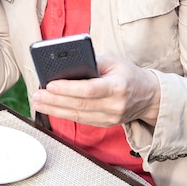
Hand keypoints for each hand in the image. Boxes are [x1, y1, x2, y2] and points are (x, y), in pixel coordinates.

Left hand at [32, 55, 160, 127]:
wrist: (149, 96)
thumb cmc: (128, 75)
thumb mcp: (114, 61)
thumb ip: (92, 62)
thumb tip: (65, 64)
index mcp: (118, 86)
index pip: (89, 89)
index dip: (68, 88)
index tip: (50, 84)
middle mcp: (114, 105)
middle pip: (79, 104)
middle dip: (54, 100)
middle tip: (37, 94)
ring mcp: (110, 117)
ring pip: (78, 115)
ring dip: (54, 109)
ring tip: (38, 102)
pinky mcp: (105, 124)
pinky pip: (81, 120)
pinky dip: (64, 114)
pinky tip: (51, 108)